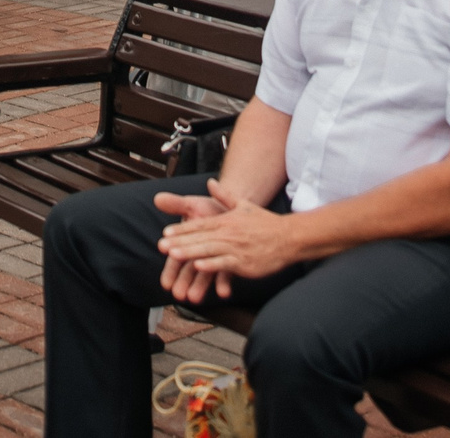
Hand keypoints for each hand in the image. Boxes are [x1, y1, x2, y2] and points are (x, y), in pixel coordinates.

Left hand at [157, 180, 298, 301]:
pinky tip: (199, 267)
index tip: (165, 233)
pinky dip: (212, 265)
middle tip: (160, 246)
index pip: (199, 225)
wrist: (289, 237)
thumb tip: (211, 182)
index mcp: (226, 221)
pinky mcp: (244, 263)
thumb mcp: (244, 205)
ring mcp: (236, 248)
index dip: (181, 229)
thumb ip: (225, 196)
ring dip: (190, 252)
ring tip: (173, 255)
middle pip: (199, 238)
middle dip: (178, 242)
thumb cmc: (265, 223)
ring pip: (208, 250)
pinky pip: (225, 264)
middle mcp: (228, 233)